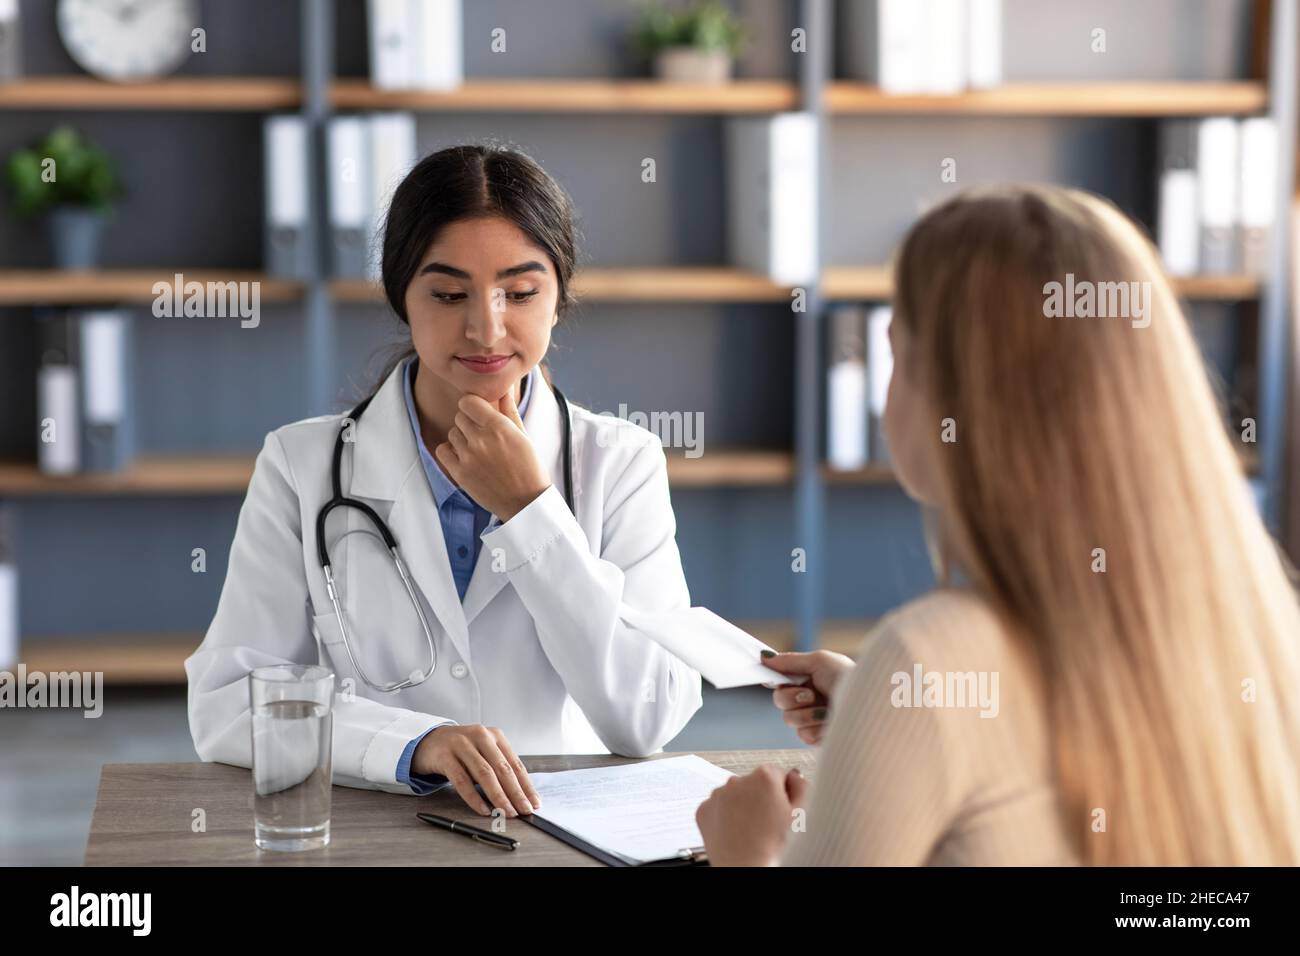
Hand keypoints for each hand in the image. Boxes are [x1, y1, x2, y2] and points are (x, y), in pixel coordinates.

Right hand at [411, 725, 541, 817]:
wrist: (429, 741)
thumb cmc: (462, 751)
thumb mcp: (483, 753)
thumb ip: (498, 769)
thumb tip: (519, 797)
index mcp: (495, 736)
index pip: (515, 764)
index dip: (526, 785)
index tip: (534, 803)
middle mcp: (481, 736)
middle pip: (502, 769)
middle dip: (516, 793)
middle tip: (524, 810)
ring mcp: (462, 745)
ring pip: (484, 774)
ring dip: (498, 796)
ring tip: (506, 812)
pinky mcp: (445, 756)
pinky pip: (462, 780)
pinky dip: (474, 797)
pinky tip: (483, 809)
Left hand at [433, 390, 550, 521]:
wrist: (526, 502)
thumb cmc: (529, 468)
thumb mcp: (523, 436)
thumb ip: (509, 410)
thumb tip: (504, 389)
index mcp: (499, 427)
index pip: (468, 401)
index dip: (473, 405)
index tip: (479, 412)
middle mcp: (481, 439)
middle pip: (460, 416)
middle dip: (469, 422)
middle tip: (482, 435)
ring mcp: (468, 457)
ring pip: (452, 433)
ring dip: (462, 438)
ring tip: (477, 449)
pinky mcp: (459, 473)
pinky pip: (442, 450)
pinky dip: (450, 451)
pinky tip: (464, 457)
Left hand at [695, 766, 808, 866]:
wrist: (746, 869)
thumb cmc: (774, 846)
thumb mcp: (801, 815)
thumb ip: (802, 786)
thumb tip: (795, 777)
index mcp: (764, 776)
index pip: (778, 774)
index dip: (783, 793)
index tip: (781, 808)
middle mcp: (737, 780)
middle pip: (754, 783)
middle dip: (761, 798)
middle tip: (767, 823)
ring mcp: (718, 795)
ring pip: (734, 795)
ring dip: (742, 806)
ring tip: (751, 831)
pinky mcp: (704, 810)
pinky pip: (718, 807)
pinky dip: (725, 817)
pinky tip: (736, 832)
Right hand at [761, 650, 854, 744]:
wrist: (871, 706)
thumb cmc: (848, 679)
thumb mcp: (820, 661)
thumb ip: (790, 660)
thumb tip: (765, 657)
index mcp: (809, 678)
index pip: (780, 680)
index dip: (775, 680)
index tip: (773, 678)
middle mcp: (809, 698)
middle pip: (779, 700)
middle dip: (792, 697)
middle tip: (810, 694)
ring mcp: (814, 719)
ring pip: (789, 719)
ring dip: (807, 714)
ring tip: (827, 710)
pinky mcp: (820, 737)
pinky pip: (803, 735)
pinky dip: (816, 728)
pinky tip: (831, 723)